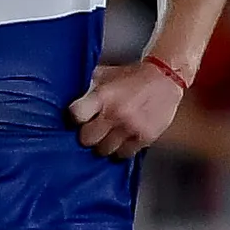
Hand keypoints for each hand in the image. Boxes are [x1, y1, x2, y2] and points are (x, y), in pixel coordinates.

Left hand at [70, 60, 186, 157]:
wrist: (165, 77)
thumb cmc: (131, 77)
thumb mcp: (105, 74)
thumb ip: (86, 85)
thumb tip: (63, 93)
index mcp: (102, 96)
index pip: (75, 116)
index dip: (73, 119)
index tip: (76, 119)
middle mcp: (115, 114)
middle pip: (87, 139)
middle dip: (86, 136)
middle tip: (91, 131)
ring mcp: (131, 128)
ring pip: (104, 151)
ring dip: (103, 145)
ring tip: (106, 137)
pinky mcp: (145, 137)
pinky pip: (124, 154)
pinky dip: (121, 150)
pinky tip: (121, 141)